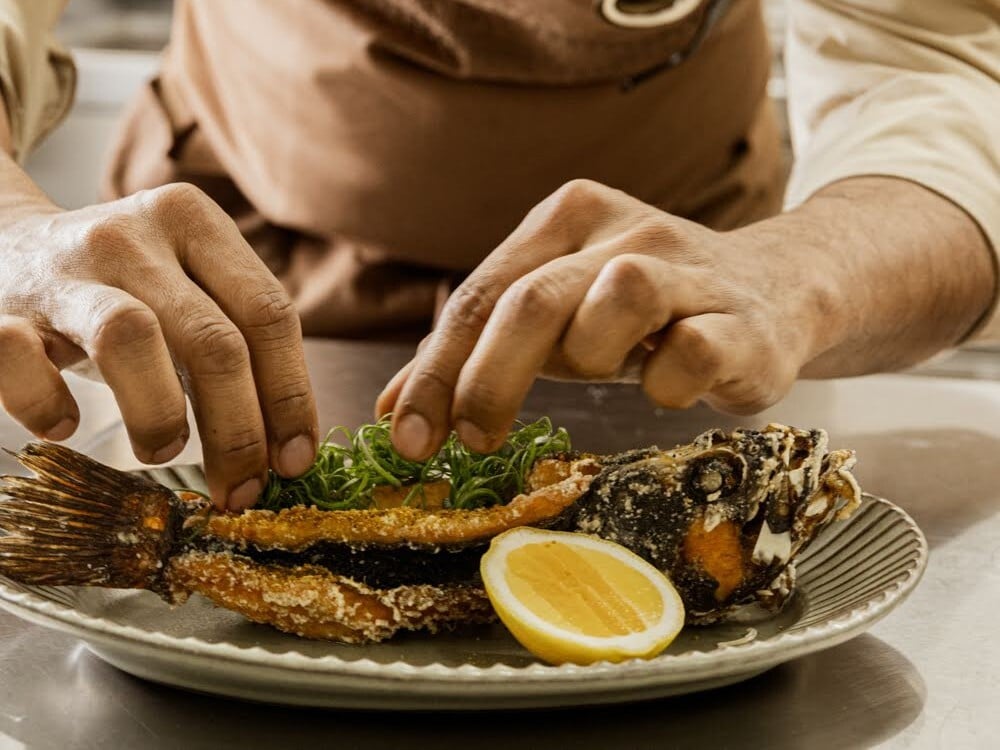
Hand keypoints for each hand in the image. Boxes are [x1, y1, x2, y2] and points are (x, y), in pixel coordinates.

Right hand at [0, 182, 317, 509]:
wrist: (5, 247)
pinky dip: (46, 404)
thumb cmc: (121, 289)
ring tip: (164, 450)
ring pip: (130, 338)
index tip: (295, 460)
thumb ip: (239, 350)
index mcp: (194, 221)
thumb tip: (286, 450)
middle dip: (239, 431)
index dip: (291, 397)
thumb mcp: (188, 293)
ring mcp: (63, 267)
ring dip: (160, 413)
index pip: (269, 314)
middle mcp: (133, 234)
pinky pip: (21, 359)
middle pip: (214, 339)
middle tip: (242, 488)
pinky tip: (64, 426)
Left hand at [377, 179, 838, 458]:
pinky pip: (690, 353)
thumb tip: (393, 408)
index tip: (407, 435)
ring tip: (614, 368)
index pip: (481, 295)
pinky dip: (666, 384)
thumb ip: (478, 352)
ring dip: (594, 355)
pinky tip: (669, 385)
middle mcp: (625, 231)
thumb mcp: (556, 318)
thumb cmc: (644, 313)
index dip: (436, 369)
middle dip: (490, 379)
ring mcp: (689, 268)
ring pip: (615, 299)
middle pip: (533, 299)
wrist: (780, 289)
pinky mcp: (742, 319)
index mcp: (567, 220)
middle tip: (472, 441)